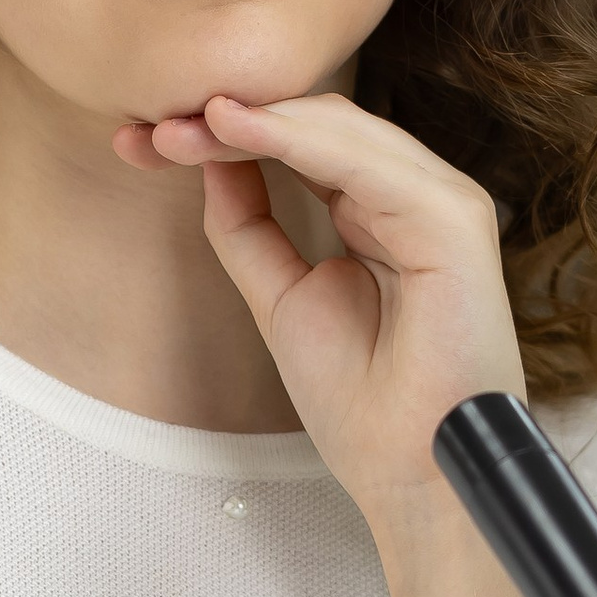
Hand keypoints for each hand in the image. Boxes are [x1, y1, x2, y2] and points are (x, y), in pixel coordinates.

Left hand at [118, 91, 582, 596]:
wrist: (414, 477)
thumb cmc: (365, 406)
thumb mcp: (281, 298)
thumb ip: (249, 229)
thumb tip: (209, 159)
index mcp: (385, 212)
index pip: (302, 145)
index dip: (223, 134)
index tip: (142, 139)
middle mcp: (418, 198)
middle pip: (317, 125)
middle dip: (227, 119)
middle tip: (149, 123)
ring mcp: (443, 205)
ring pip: (339, 129)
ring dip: (251, 119)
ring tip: (178, 124)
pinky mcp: (454, 224)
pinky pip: (367, 162)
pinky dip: (294, 136)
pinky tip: (233, 129)